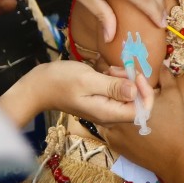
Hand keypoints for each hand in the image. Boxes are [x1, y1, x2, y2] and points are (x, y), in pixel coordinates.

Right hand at [0, 61, 153, 125]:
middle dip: (134, 84)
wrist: (38, 86)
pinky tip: (106, 70)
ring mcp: (104, 106)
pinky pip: (116, 90)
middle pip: (136, 103)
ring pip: (127, 95)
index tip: (136, 76)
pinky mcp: (99, 98)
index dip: (145, 93)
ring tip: (111, 69)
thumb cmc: (60, 82)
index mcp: (108, 113)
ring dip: (125, 80)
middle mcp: (109, 113)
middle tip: (121, 70)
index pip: (141, 112)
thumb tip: (135, 91)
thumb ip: (113, 87)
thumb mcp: (88, 80)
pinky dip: (116, 79)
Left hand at [102, 72, 183, 176]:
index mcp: (129, 104)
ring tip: (119, 101)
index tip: (123, 71)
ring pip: (104, 114)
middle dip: (113, 90)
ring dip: (109, 106)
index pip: (117, 84)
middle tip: (118, 83)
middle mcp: (116, 119)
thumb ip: (165, 76)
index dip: (119, 75)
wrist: (175, 158)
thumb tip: (160, 62)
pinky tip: (119, 117)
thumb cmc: (175, 124)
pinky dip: (110, 121)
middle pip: (108, 99)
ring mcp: (113, 134)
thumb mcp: (173, 95)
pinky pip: (106, 129)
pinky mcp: (115, 145)